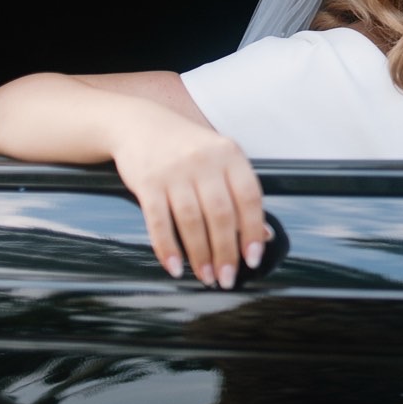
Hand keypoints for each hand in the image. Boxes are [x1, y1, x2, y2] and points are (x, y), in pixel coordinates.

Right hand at [110, 119, 266, 288]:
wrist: (140, 125)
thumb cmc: (187, 147)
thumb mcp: (220, 159)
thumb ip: (240, 193)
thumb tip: (262, 234)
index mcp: (230, 154)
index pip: (249, 197)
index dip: (254, 230)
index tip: (253, 258)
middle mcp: (204, 161)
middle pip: (221, 215)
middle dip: (226, 252)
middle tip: (227, 278)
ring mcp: (174, 172)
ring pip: (192, 222)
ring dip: (200, 256)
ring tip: (206, 276)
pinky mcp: (147, 182)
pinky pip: (158, 222)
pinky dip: (167, 248)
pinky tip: (175, 266)